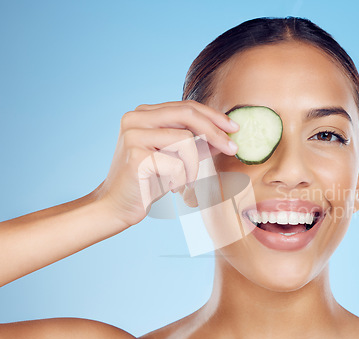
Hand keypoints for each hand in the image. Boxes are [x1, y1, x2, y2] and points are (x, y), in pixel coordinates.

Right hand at [94, 100, 238, 226]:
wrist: (117, 206)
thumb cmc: (148, 181)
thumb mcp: (176, 157)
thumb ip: (197, 143)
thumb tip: (226, 135)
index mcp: (144, 113)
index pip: (186, 106)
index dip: (213, 116)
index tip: (234, 129)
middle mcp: (136, 118)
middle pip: (187, 114)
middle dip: (215, 131)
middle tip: (232, 148)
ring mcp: (133, 135)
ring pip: (185, 140)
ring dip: (194, 165)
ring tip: (186, 181)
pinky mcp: (136, 156)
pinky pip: (177, 164)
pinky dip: (182, 178)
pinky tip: (172, 187)